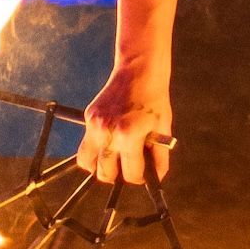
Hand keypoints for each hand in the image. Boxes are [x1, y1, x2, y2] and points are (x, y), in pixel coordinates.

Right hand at [78, 62, 173, 188]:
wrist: (139, 70)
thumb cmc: (154, 98)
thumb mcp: (163, 127)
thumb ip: (159, 155)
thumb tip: (156, 177)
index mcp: (129, 135)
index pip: (130, 173)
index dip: (139, 177)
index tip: (142, 173)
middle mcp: (108, 133)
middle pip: (105, 174)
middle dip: (117, 176)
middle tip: (127, 167)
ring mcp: (95, 125)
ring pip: (86, 162)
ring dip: (99, 166)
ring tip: (113, 159)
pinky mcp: (88, 118)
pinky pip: (86, 144)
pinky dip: (96, 148)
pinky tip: (110, 140)